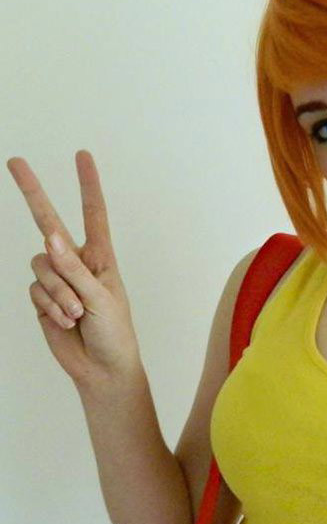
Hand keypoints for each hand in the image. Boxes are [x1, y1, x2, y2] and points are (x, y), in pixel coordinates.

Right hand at [8, 150, 141, 388]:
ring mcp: (57, 279)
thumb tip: (51, 235)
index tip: (82, 155)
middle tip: (15, 160)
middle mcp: (76, 262)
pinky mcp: (42, 298)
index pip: (93, 214)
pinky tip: (66, 321)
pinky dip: (50, 306)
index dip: (87, 185)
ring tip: (78, 313)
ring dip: (58, 291)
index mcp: (100, 257)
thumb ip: (74, 268)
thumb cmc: (114, 332)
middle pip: (48, 221)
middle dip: (33, 192)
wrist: (101, 367)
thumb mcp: (101, 298)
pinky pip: (35, 290)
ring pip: (41, 266)